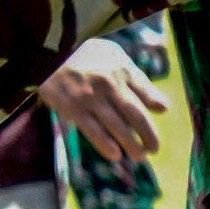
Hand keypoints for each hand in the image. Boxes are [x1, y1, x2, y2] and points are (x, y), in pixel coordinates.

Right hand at [40, 38, 168, 162]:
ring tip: (139, 157)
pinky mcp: (73, 109)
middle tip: (154, 149)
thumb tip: (163, 108)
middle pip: (136, 115)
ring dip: (131, 145)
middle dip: (148, 135)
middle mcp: (109, 85)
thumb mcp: (114, 57)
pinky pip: (93, 131)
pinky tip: (115, 155)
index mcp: (122, 70)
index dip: (158, 105)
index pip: (146, 92)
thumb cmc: (85, 55)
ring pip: (118, 127)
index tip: (161, 114)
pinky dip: (106, 145)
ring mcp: (91, 98)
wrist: (46, 52)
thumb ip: (138, 80)